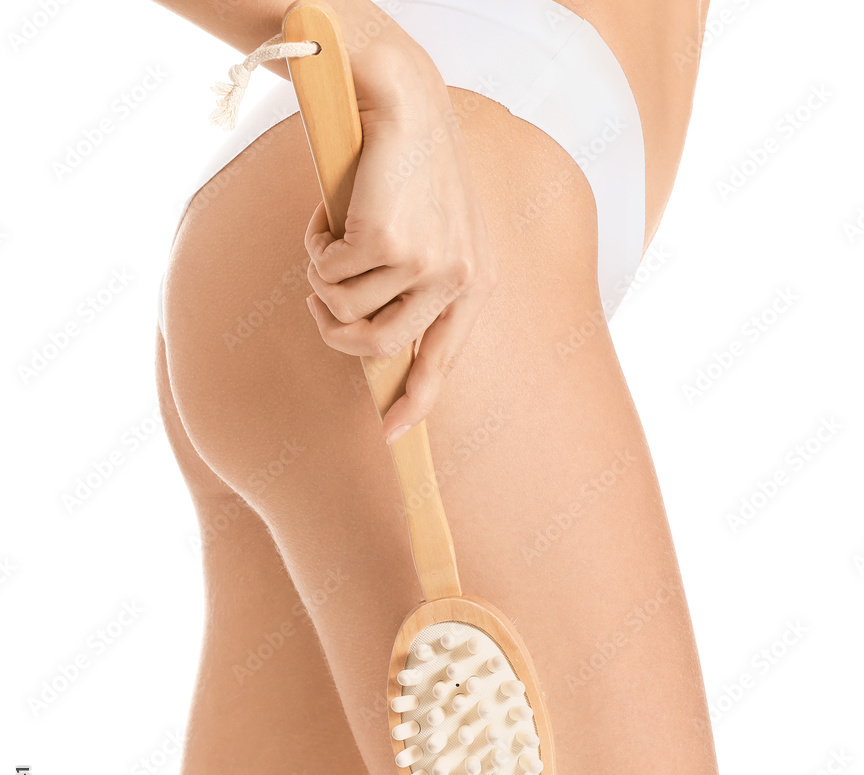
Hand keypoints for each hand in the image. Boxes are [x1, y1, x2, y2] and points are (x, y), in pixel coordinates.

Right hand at [303, 29, 500, 443]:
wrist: (403, 101)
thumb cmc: (409, 172)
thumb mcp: (428, 234)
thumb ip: (413, 289)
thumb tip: (371, 342)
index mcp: (475, 284)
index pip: (443, 362)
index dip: (414, 403)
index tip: (392, 435)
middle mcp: (458, 279)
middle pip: (378, 347)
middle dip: (335, 331)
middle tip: (318, 302)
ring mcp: (425, 263)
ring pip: (345, 311)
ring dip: (324, 278)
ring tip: (334, 235)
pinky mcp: (387, 242)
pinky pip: (326, 273)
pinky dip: (315, 244)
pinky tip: (332, 211)